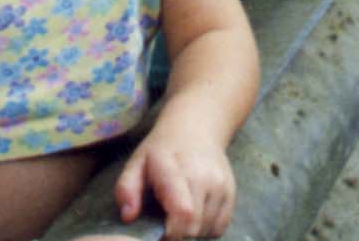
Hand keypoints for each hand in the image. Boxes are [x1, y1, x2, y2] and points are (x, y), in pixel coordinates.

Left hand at [113, 127, 236, 237]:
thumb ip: (127, 188)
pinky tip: (194, 213)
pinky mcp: (231, 194)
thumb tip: (128, 216)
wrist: (195, 128)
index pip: (183, 212)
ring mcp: (221, 185)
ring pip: (206, 230)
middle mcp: (204, 176)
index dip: (171, 233)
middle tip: (166, 220)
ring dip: (191, 232)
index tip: (159, 231)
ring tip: (178, 214)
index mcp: (175, 168)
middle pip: (193, 227)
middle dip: (177, 233)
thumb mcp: (137, 162)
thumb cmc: (161, 150)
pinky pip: (219, 228)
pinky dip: (205, 229)